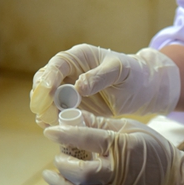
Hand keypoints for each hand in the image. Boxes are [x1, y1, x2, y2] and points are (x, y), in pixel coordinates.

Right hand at [29, 44, 179, 126]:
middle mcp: (69, 72)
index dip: (48, 78)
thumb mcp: (120, 72)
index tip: (46, 93)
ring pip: (46, 99)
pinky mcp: (72, 106)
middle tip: (44, 113)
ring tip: (48, 123)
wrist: (142, 89)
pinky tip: (53, 127)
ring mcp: (69, 89)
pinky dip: (52, 120)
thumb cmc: (133, 74)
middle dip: (41, 97)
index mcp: (79, 57)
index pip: (57, 65)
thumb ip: (100, 77)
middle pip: (44, 82)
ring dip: (44, 111)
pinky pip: (57, 112)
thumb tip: (78, 87)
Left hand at [42, 112, 183, 184]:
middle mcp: (118, 174)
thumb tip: (74, 117)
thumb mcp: (131, 128)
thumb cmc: (153, 150)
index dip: (64, 135)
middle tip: (57, 156)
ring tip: (51, 175)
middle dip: (63, 164)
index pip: (87, 140)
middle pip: (81, 173)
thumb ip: (101, 124)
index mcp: (123, 148)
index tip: (49, 132)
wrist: (173, 182)